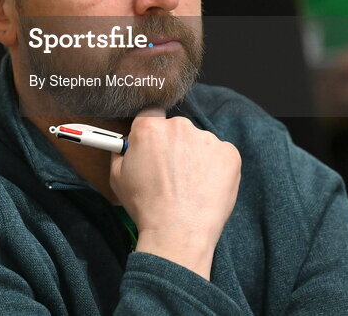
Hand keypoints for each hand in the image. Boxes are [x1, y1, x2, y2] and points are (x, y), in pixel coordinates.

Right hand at [109, 108, 240, 278]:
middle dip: (175, 146)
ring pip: (200, 143)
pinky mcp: (229, 154)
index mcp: (150, 127)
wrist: (178, 233)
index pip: (152, 114)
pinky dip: (216, 169)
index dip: (153, 132)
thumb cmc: (146, 208)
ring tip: (190, 187)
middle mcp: (179, 127)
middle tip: (172, 174)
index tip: (155, 147)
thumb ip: (121, 152)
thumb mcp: (118, 177)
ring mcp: (207, 139)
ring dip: (196, 157)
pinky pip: (220, 155)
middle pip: (177, 128)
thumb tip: (125, 144)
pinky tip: (206, 189)